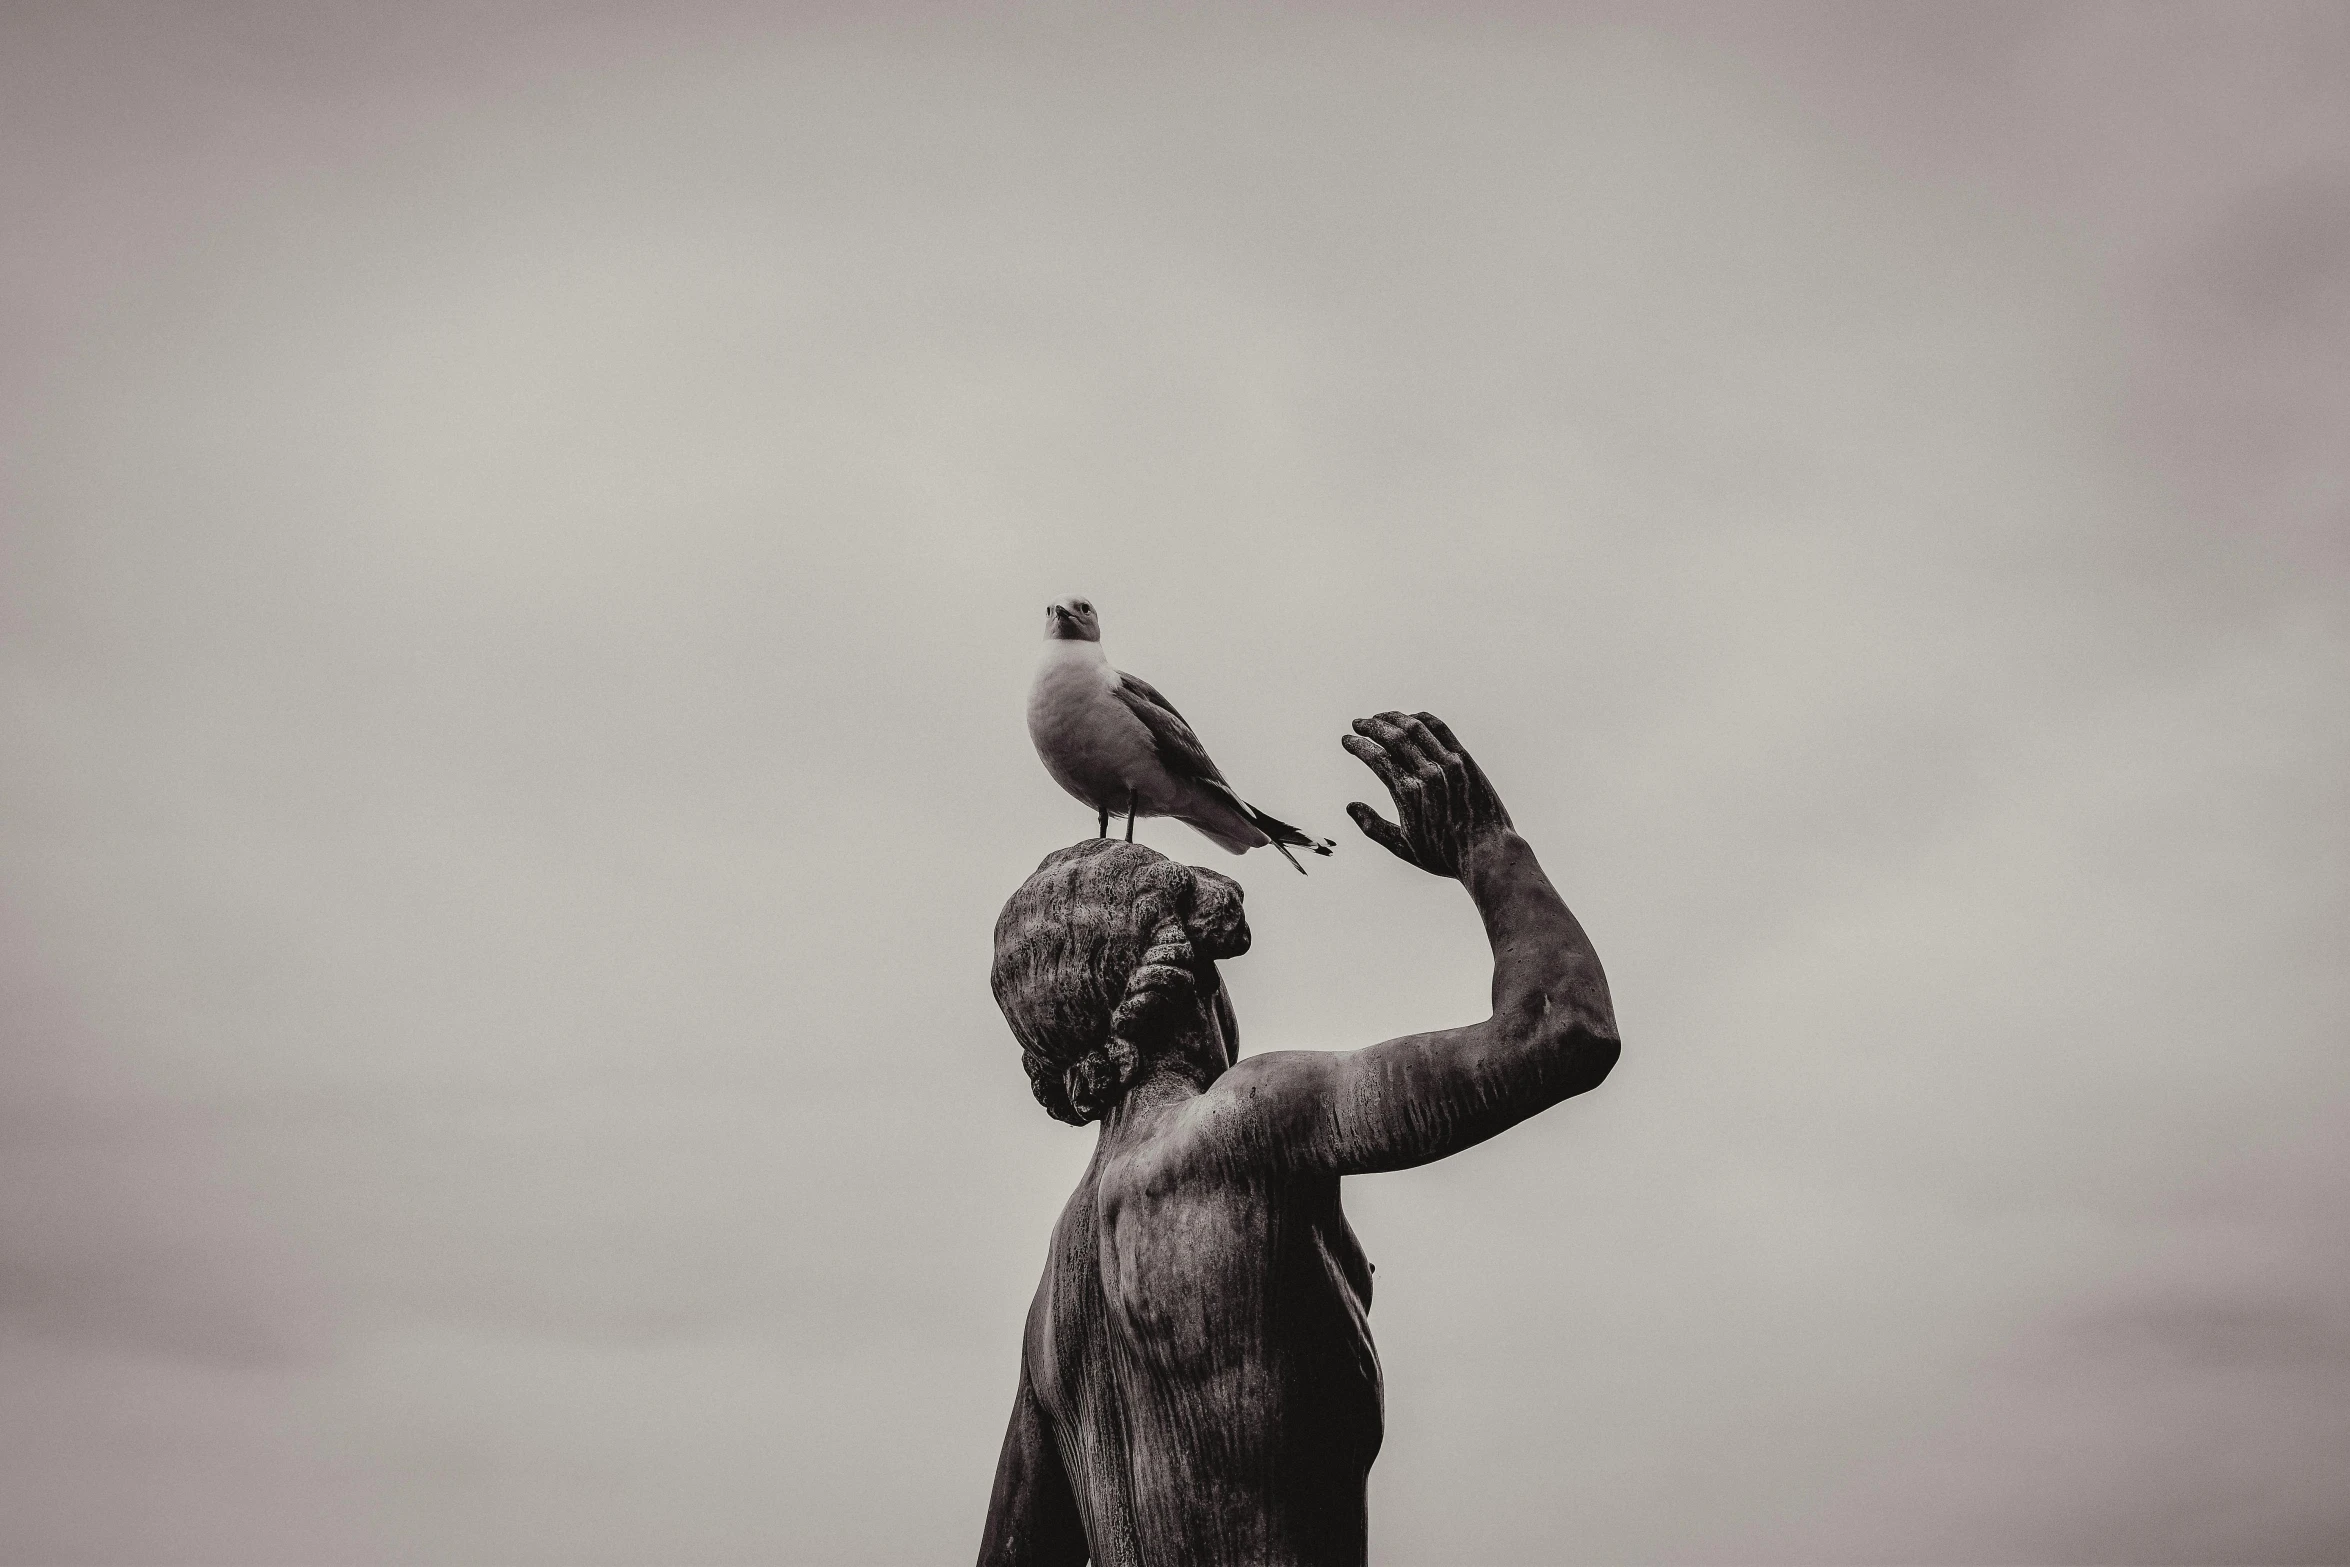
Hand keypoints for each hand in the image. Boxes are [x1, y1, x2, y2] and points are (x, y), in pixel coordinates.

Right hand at [1342, 711, 1514, 878]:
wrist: (1488, 855)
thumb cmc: (1445, 856)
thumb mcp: (1403, 847)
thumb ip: (1373, 827)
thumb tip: (1350, 806)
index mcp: (1408, 795)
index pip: (1377, 759)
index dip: (1358, 746)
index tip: (1347, 740)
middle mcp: (1428, 774)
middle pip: (1393, 738)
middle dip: (1371, 726)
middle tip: (1357, 723)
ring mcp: (1449, 765)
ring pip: (1416, 729)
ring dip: (1393, 719)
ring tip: (1379, 717)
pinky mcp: (1465, 761)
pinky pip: (1441, 731)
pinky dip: (1422, 720)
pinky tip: (1410, 719)